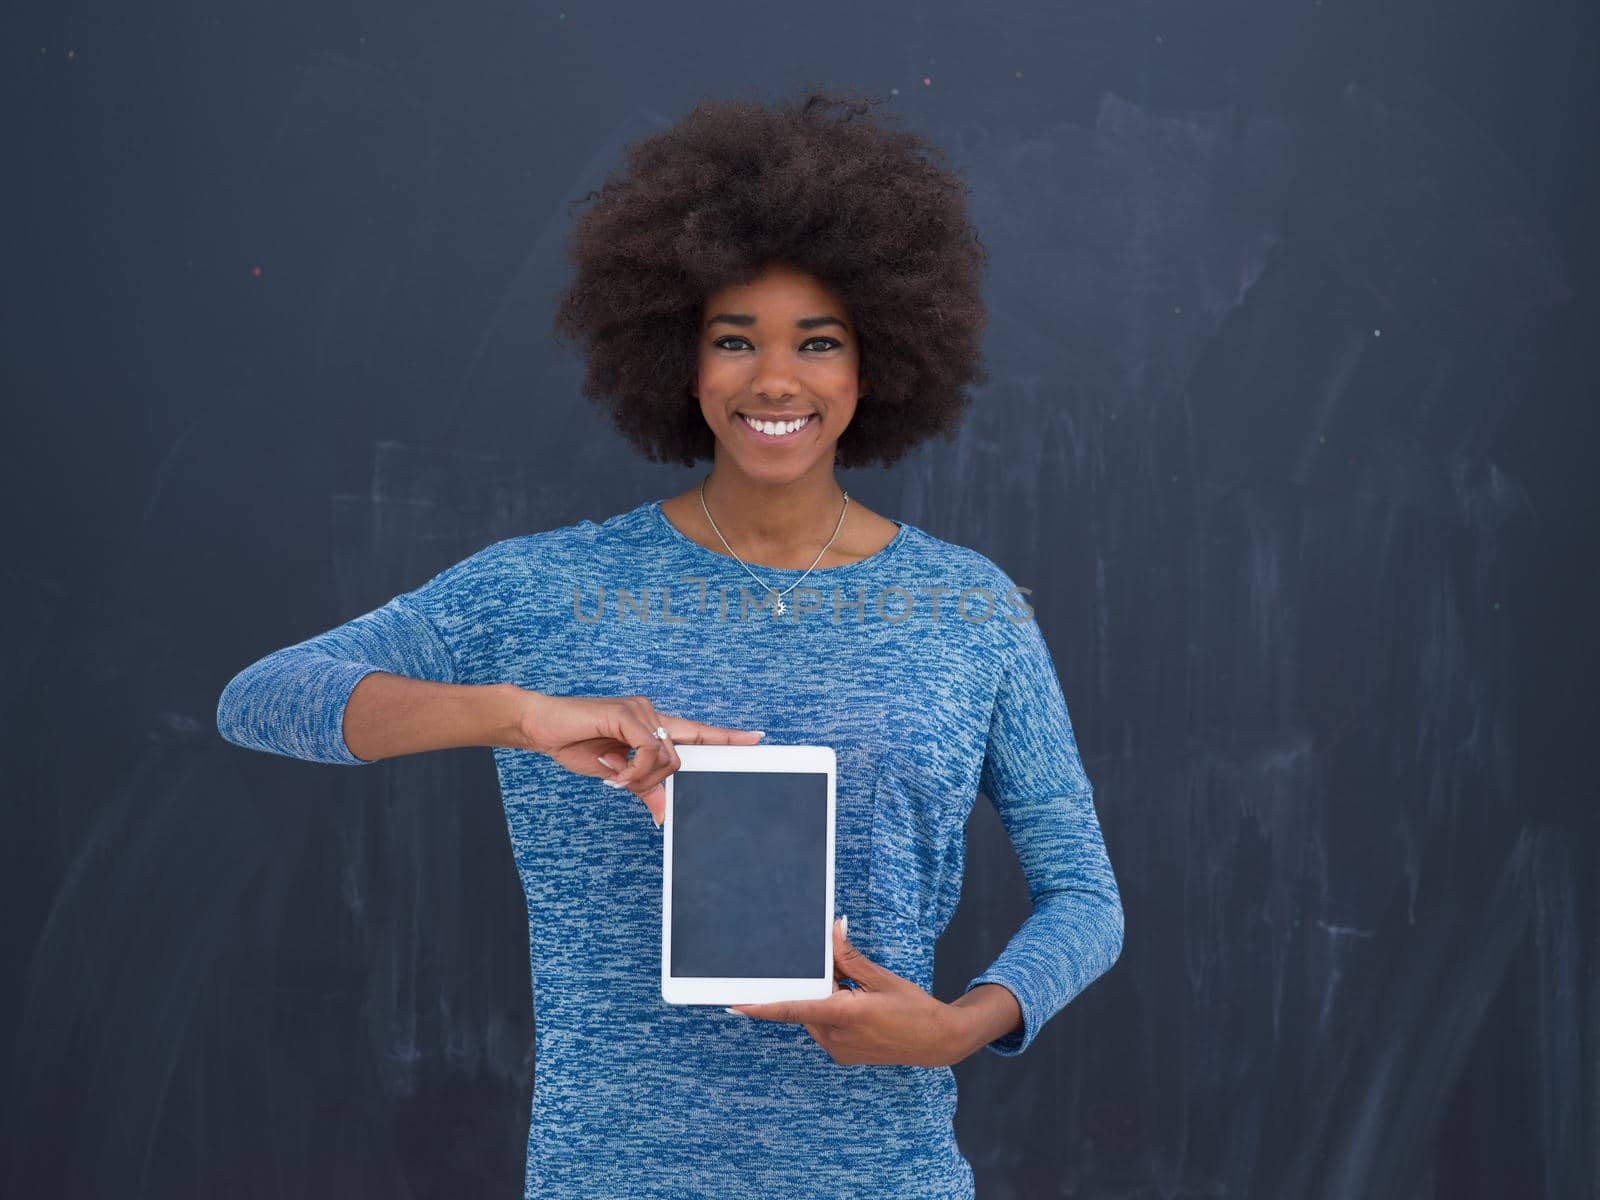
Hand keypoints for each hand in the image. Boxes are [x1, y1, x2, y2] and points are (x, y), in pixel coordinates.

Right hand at [515, 691, 762, 823]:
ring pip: (667, 758)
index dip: (727, 737)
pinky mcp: (628, 713)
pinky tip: (613, 770)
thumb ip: (643, 787)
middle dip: (658, 780)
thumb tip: (663, 812)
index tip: (756, 738)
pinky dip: (632, 770)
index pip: (697, 732)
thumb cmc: (576, 745)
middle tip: (626, 782)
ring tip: (613, 776)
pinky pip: (648, 751)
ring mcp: (642, 711)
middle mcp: (652, 715)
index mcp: (652, 727)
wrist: (541, 727)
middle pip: (683, 754)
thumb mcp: (616, 774)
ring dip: (639, 778)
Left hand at [726, 917, 968, 1067]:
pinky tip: (854, 1001)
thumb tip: (831, 932)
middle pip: (805, 1006)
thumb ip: (849, 957)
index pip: (793, 1009)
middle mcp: (836, 1037)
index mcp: (844, 1015)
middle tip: (837, 975)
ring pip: (814, 1016)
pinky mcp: (843, 1054)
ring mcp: (839, 1050)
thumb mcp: (880, 977)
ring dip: (823, 999)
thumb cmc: (913, 1007)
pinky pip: (825, 1027)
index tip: (736, 1005)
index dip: (762, 1007)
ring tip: (855, 989)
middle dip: (813, 986)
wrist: (937, 1040)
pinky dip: (830, 1010)